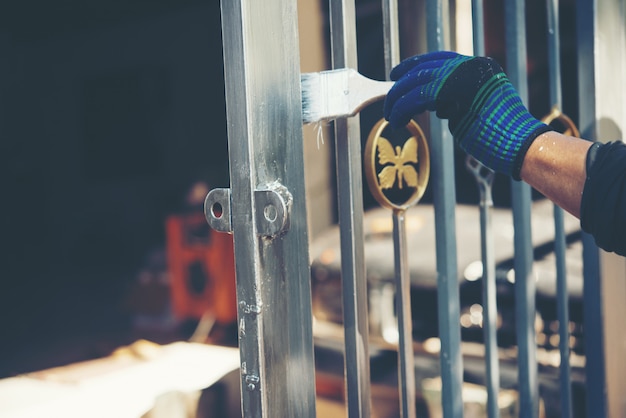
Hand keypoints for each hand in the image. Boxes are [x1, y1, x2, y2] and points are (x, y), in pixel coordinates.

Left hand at [383, 51, 551, 178]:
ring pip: (418, 82)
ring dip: (398, 100)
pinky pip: (418, 97)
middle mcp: (472, 67)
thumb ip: (457, 100)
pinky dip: (402, 110)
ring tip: (390, 117)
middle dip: (401, 84)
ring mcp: (465, 78)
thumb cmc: (501, 136)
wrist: (522, 145)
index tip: (397, 74)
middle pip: (426, 68)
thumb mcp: (477, 109)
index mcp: (479, 67)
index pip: (440, 59)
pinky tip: (398, 122)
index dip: (415, 64)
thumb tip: (434, 103)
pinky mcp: (456, 95)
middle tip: (387, 100)